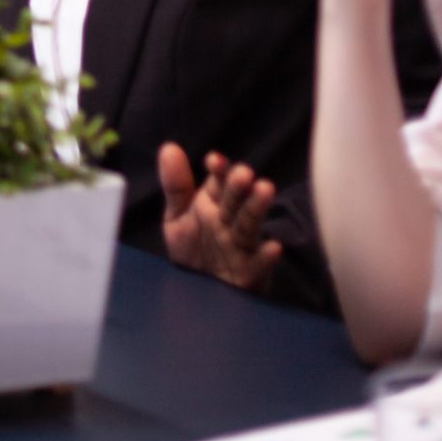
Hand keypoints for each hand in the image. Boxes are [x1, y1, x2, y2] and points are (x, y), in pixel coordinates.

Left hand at [157, 143, 282, 291]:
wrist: (200, 293)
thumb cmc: (193, 249)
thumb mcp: (177, 217)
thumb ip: (175, 186)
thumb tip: (168, 147)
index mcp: (214, 204)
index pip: (219, 182)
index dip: (218, 170)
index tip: (213, 160)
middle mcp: (231, 222)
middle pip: (237, 201)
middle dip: (240, 188)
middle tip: (243, 174)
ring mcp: (242, 247)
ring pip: (250, 226)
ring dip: (257, 209)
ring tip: (264, 189)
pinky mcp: (250, 275)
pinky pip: (258, 266)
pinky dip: (265, 258)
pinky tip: (273, 247)